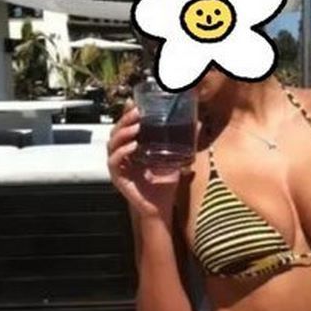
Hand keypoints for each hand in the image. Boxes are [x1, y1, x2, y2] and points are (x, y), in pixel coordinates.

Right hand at [107, 99, 182, 218]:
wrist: (161, 208)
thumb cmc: (165, 185)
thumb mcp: (176, 159)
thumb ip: (185, 143)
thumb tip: (198, 124)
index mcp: (132, 149)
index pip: (125, 127)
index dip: (127, 114)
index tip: (135, 103)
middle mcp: (122, 156)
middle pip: (116, 132)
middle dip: (125, 120)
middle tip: (137, 112)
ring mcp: (118, 166)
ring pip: (112, 144)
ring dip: (123, 133)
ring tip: (136, 127)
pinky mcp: (117, 178)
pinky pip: (113, 162)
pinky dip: (122, 152)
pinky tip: (132, 146)